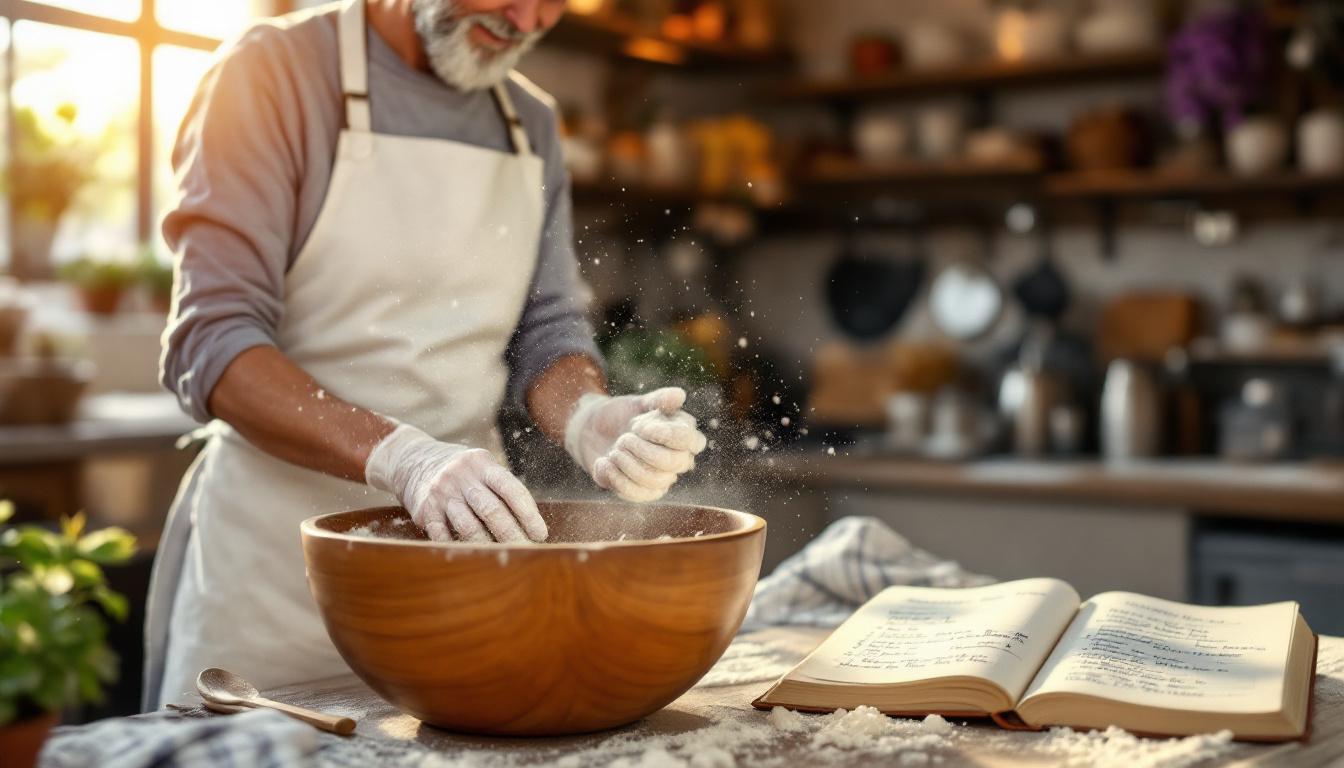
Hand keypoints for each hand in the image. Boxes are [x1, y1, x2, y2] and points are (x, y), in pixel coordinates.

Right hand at [365, 424, 545, 541]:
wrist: (410, 459)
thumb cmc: (459, 470)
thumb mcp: (480, 465)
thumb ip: (501, 487)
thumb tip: (529, 524)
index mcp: (482, 464)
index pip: (511, 489)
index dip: (529, 514)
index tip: (541, 535)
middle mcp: (461, 476)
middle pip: (492, 511)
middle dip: (512, 535)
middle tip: (526, 553)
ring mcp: (441, 493)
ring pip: (469, 526)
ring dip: (488, 546)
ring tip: (503, 558)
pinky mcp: (425, 510)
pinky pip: (443, 535)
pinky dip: (458, 547)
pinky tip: (472, 557)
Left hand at [563, 387, 707, 502]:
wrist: (593, 431)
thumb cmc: (621, 415)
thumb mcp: (637, 403)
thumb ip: (658, 399)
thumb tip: (680, 395)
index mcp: (682, 434)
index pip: (693, 441)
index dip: (669, 435)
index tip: (642, 427)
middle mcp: (677, 458)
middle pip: (674, 463)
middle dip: (644, 450)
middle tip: (623, 438)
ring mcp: (661, 477)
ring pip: (655, 480)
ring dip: (629, 464)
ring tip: (614, 449)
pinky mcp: (642, 492)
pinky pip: (637, 494)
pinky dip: (617, 478)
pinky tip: (604, 462)